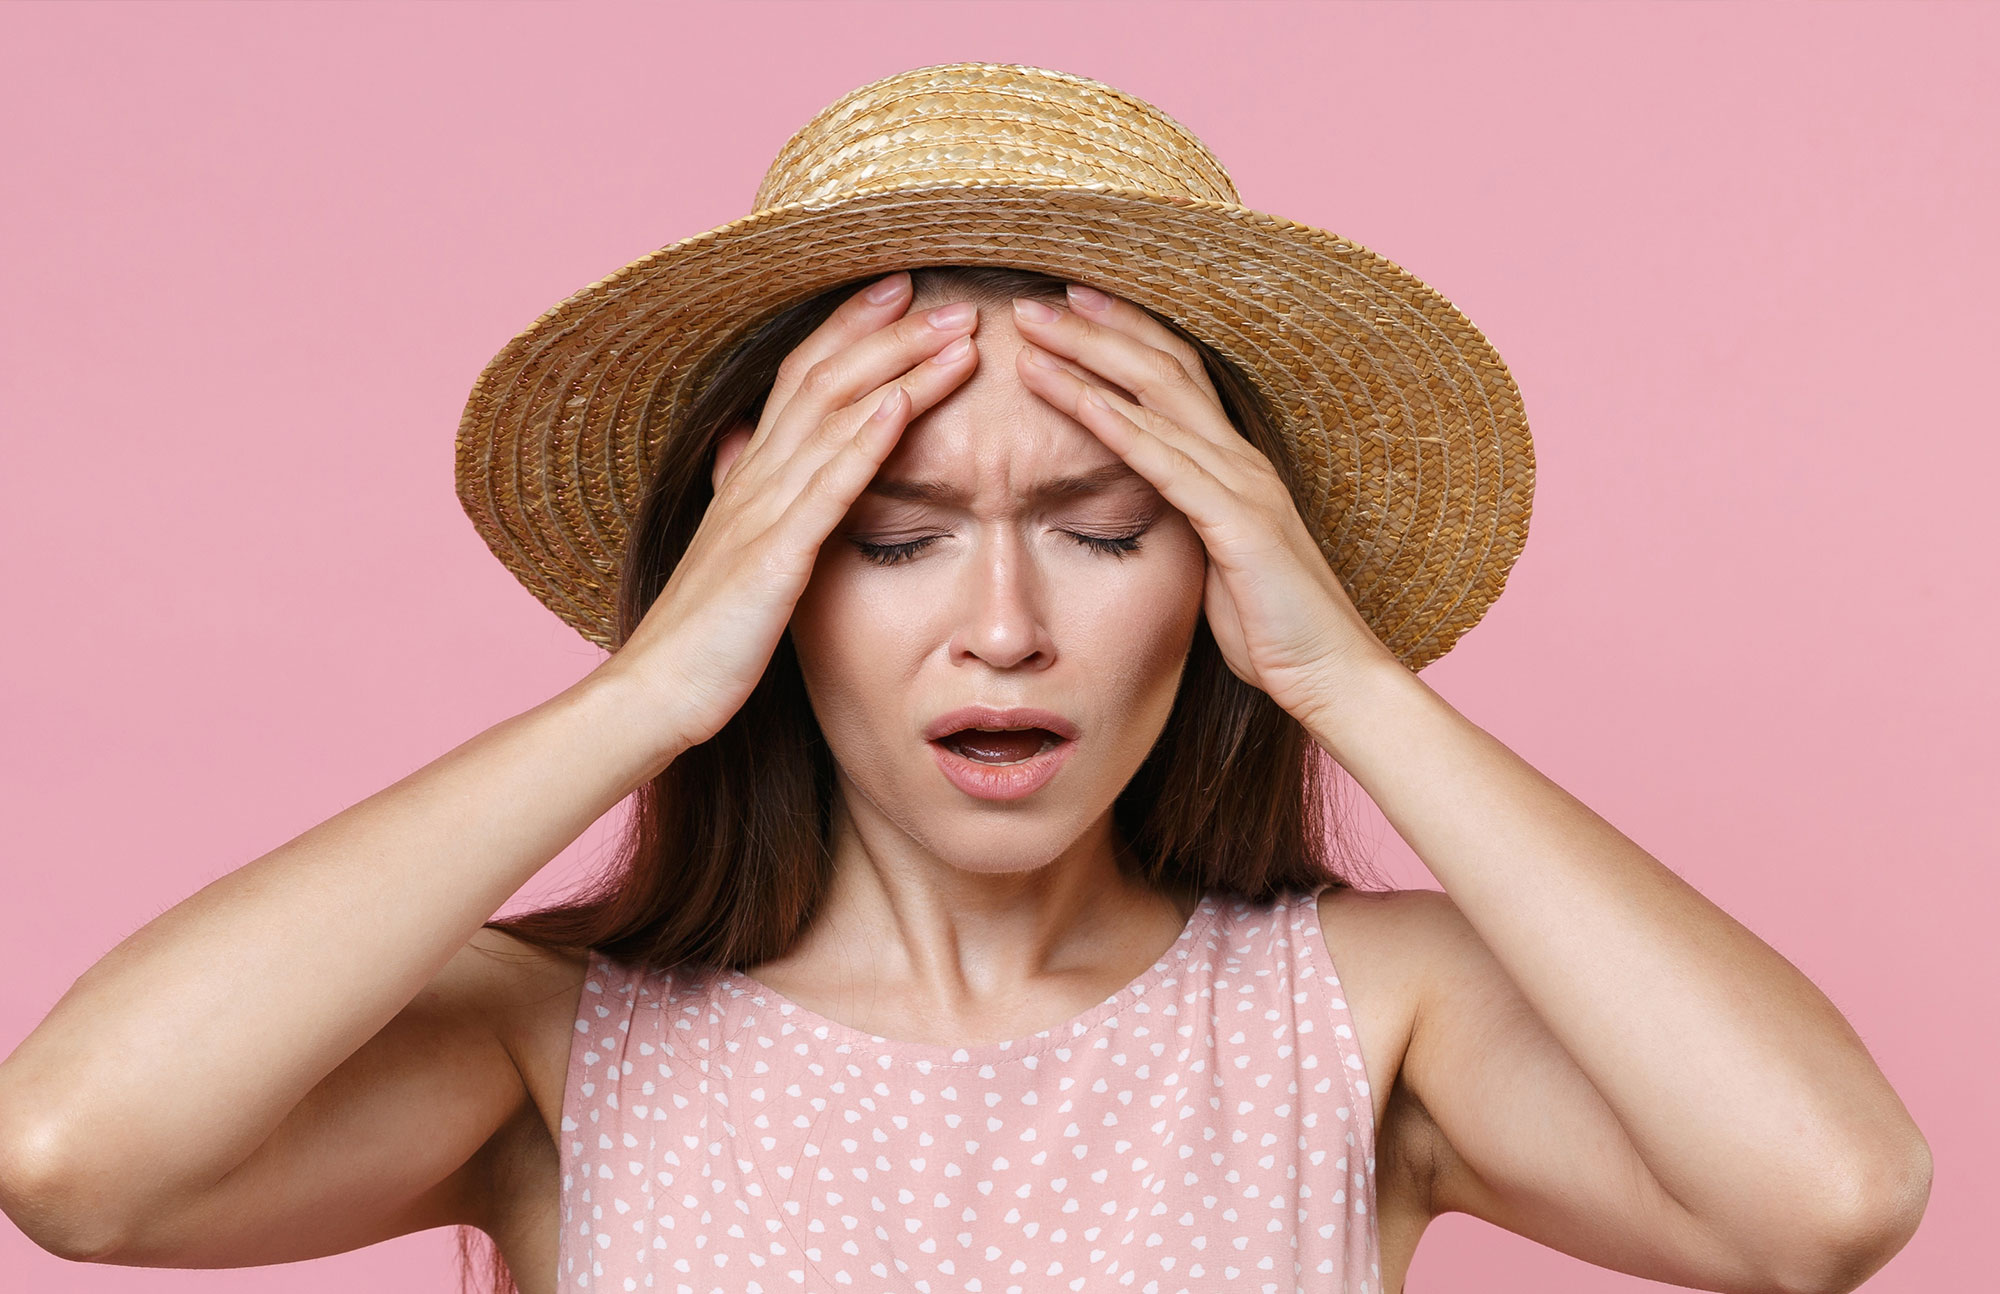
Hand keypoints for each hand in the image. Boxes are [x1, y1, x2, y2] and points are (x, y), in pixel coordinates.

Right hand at [597, 271, 980, 750]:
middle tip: (948, 292)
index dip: (849, 327)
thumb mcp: (726, 551)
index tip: (899, 288)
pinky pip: (827, 488)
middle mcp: (753, 477)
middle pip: (825, 377)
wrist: (655, 693)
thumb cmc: (700, 635)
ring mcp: (762, 512)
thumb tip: (736, 445)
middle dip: (888, 330)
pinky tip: (904, 405)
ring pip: (836, 416)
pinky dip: (867, 440)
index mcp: (748, 475)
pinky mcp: (775, 557)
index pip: (800, 376)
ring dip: (898, 369)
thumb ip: (739, 495)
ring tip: (956, 334)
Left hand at [1009, 284, 1403, 729]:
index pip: (1174, 375)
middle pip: (1161, 365)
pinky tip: (1071, 398)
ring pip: (1156, 397)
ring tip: (1033, 330)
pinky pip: (1165, 462)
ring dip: (1089, 359)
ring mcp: (1241, 484)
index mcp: (1232, 464)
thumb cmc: (1271, 628)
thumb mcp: (1214, 562)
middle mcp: (1239, 458)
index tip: (1068, 303)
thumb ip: (1184, 524)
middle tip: (1033, 296)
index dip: (1123, 333)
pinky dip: (1114, 424)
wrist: (1332, 675)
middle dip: (1095, 326)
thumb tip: (1142, 513)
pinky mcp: (1237, 522)